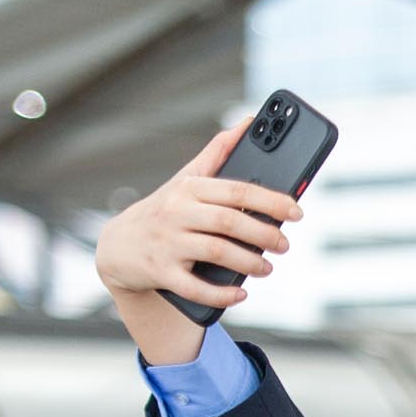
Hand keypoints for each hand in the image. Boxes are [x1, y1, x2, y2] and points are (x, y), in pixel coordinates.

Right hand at [94, 128, 302, 360]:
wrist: (118, 246)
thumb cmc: (164, 210)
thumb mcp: (186, 179)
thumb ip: (217, 153)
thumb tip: (249, 123)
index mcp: (189, 188)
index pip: (236, 190)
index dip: (271, 201)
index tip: (297, 211)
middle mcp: (177, 212)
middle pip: (229, 221)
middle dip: (264, 234)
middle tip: (284, 245)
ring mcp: (168, 243)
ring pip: (217, 252)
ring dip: (249, 263)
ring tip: (267, 268)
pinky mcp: (161, 272)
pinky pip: (195, 287)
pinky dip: (221, 293)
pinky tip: (241, 293)